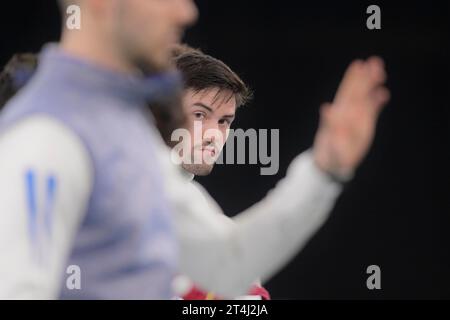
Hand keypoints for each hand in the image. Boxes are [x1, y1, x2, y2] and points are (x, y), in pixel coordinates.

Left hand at [313, 56, 389, 179]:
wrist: (331, 164)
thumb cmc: (327, 153)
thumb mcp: (328, 141)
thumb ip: (329, 125)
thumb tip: (327, 107)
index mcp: (339, 114)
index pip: (347, 93)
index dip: (352, 79)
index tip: (358, 65)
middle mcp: (348, 113)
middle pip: (357, 91)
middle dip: (365, 77)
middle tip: (374, 61)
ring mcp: (356, 118)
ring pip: (365, 97)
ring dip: (372, 85)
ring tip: (380, 71)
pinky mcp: (364, 125)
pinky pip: (371, 110)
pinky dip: (376, 102)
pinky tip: (383, 93)